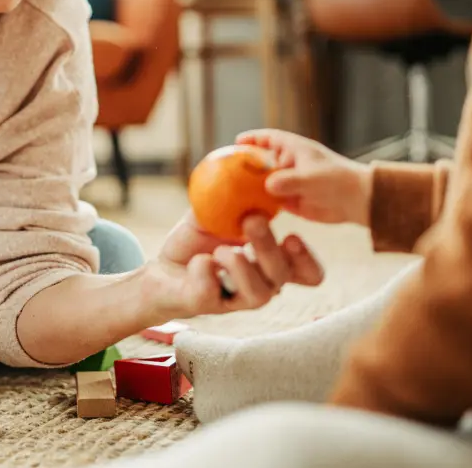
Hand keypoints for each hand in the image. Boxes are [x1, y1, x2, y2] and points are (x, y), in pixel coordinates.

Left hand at [139, 211, 323, 320]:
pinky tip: (198, 261)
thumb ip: (233, 197)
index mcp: (269, 264)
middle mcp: (260, 285)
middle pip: (281, 276)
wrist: (163, 269)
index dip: (307, 259)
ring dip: (240, 264)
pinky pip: (211, 292)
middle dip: (268, 246)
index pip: (307, 273)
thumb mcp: (216, 214)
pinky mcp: (206, 305)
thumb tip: (243, 166)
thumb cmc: (197, 243)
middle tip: (252, 220)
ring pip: (259, 294)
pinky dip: (204, 270)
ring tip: (220, 249)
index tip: (292, 236)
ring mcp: (235, 299)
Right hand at [237, 129, 373, 226]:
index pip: (268, 139)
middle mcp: (288, 164)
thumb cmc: (339, 181)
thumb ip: (290, 181)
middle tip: (223, 172)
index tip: (236, 142)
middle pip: (260, 162)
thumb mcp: (313, 178)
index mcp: (294, 149)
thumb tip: (268, 185)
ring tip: (228, 195)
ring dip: (248, 189)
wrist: (358, 202)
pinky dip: (258, 206)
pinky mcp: (290, 202)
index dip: (252, 138)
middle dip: (243, 166)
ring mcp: (288, 183)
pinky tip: (246, 213)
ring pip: (262, 184)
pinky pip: (269, 202)